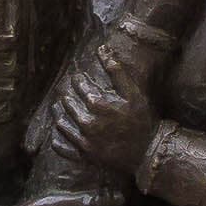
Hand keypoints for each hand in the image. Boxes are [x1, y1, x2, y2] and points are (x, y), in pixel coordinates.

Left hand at [42, 49, 160, 178]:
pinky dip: (58, 141)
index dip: (77, 80)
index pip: (79, 87)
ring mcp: (85, 142)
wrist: (148, 153)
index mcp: (99, 106)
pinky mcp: (85, 156)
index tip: (77, 77)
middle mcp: (88, 124)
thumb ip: (117, 71)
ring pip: (62, 124)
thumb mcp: (133, 93)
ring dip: (59, 114)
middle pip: (68, 104)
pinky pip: (63, 149)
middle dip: (67, 95)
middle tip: (66, 90)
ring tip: (59, 107)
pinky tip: (58, 134)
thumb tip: (102, 48)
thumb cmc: (141, 121)